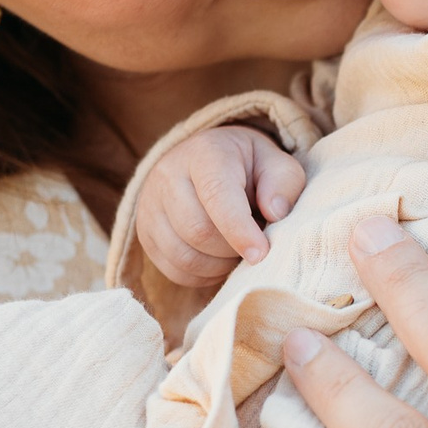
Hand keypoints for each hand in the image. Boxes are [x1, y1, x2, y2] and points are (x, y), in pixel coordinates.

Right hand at [136, 125, 307, 287]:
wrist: (204, 162)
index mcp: (204, 153)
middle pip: (198, 231)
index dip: (239, 231)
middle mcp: (168, 174)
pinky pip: (174, 270)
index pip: (216, 196)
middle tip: (254, 244)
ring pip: (184, 256)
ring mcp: (149, 205)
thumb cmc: (247, 166)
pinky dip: (203, 275)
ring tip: (236, 250)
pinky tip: (218, 258)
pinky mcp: (144, 233)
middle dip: (233, 249)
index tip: (261, 254)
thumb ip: (283, 182)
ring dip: (219, 266)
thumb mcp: (274, 162)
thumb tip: (276, 213)